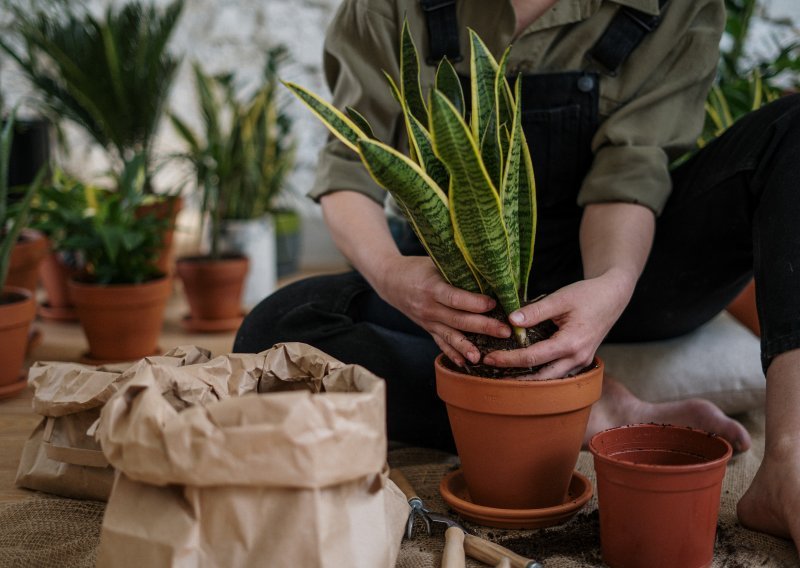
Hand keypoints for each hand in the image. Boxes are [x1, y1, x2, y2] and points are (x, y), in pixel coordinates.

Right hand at [375, 255, 510, 365]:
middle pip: (458, 320)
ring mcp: (427, 321)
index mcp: (431, 287)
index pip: (455, 298)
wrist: (390, 280)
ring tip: (484, 357)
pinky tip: (466, 364)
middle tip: (505, 331)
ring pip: (450, 336)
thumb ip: (456, 269)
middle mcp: (428, 307)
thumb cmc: (417, 267)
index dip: (475, 303)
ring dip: (468, 347)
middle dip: (483, 327)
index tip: (494, 304)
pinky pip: (441, 344)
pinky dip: (453, 354)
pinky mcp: (428, 329)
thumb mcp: (434, 262)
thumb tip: (488, 271)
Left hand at [483, 269, 634, 378]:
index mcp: (571, 343)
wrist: (613, 296)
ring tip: (504, 374)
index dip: (509, 359)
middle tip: (491, 372)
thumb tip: (510, 321)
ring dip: (528, 379)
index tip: (489, 358)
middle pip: (541, 376)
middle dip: (515, 377)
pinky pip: (559, 373)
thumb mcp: (560, 298)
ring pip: (551, 379)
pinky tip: (525, 369)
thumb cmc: (588, 295)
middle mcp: (578, 358)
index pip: (533, 357)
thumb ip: (535, 311)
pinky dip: (541, 373)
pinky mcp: (581, 360)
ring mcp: (582, 362)